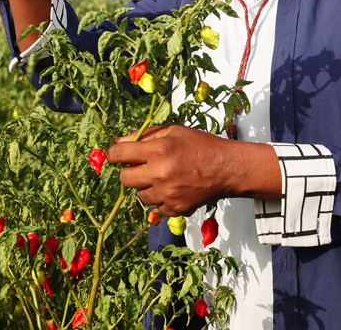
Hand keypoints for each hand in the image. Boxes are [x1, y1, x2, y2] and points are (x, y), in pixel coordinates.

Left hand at [107, 125, 280, 216]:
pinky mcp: (176, 208)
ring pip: (140, 195)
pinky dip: (162, 200)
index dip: (113, 154)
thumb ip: (144, 135)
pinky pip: (157, 208)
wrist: (227, 168)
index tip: (115, 155)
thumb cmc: (201, 145)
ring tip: (164, 177)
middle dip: (129, 172)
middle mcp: (160, 173)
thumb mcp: (173, 131)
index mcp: (158, 150)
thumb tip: (118, 142)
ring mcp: (167, 194)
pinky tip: (174, 188)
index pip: (119, 154)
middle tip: (141, 168)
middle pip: (124, 179)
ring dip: (147, 187)